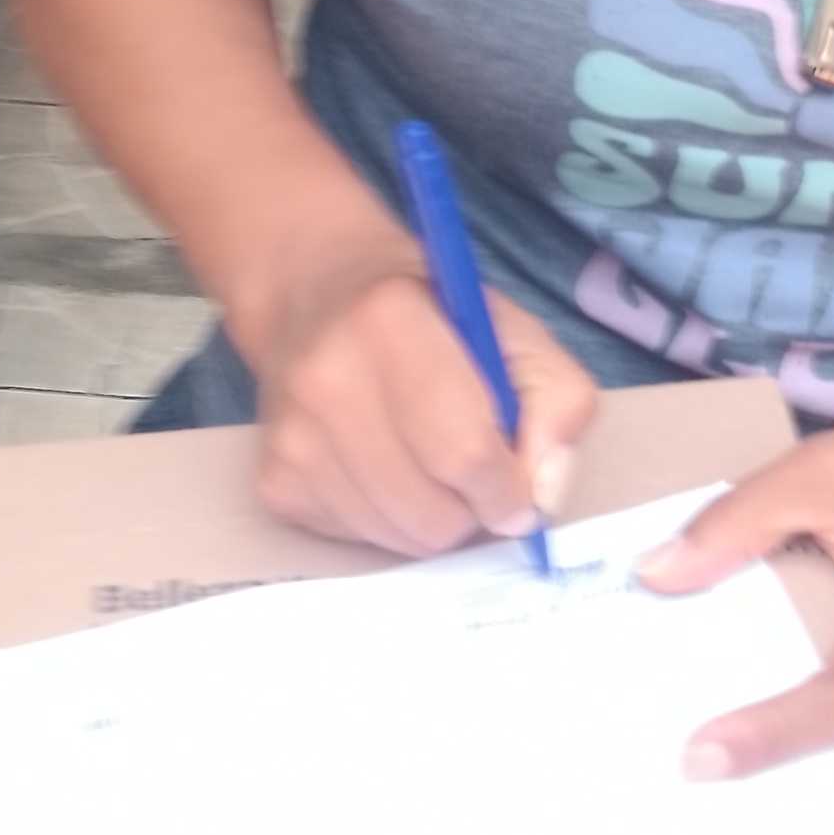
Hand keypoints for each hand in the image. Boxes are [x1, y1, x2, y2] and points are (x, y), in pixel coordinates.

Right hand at [253, 229, 596, 555]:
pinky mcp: (275, 482)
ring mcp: (292, 437)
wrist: (317, 294)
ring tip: (431, 465)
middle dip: (474, 511)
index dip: (508, 488)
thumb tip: (544, 494)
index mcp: (390, 322)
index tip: (519, 489)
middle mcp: (326, 380)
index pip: (464, 451)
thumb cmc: (432, 316)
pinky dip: (389, 521)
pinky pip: (358, 540)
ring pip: (398, 539)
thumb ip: (558, 403)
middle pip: (432, 514)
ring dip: (434, 519)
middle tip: (477, 476)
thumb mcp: (515, 332)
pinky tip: (386, 467)